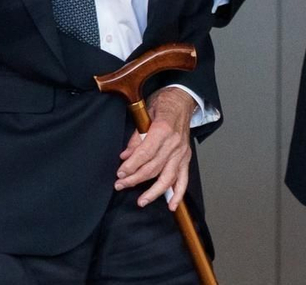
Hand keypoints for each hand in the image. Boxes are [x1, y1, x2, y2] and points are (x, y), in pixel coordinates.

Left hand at [116, 87, 196, 209]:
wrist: (182, 100)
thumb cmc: (163, 104)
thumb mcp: (145, 114)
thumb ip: (136, 137)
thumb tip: (125, 156)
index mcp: (163, 130)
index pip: (145, 154)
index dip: (131, 166)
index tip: (120, 173)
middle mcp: (174, 143)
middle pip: (153, 168)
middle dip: (135, 179)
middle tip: (120, 185)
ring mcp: (182, 152)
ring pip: (168, 177)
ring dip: (154, 192)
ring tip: (141, 201)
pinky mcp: (186, 158)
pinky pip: (183, 179)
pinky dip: (178, 193)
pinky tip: (172, 205)